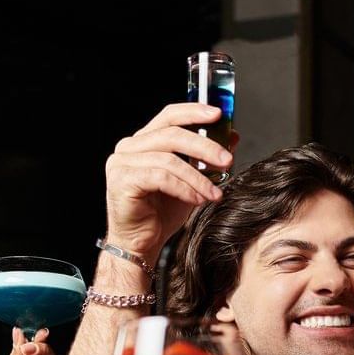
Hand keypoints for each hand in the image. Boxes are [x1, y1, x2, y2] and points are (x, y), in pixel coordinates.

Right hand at [104, 103, 232, 260]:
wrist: (141, 243)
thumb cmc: (161, 212)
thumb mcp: (191, 180)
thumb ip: (206, 157)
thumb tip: (232, 136)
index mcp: (143, 141)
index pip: (169, 116)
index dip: (194, 111)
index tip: (218, 114)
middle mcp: (129, 147)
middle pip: (172, 134)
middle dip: (204, 147)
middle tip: (227, 161)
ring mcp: (121, 163)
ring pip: (169, 159)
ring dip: (198, 177)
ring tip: (214, 193)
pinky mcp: (121, 181)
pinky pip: (161, 178)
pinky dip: (184, 188)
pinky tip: (197, 200)